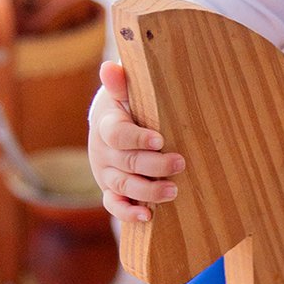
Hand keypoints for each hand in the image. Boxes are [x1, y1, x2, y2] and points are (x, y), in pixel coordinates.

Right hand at [89, 61, 183, 222]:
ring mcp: (106, 173)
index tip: (159, 140)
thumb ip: (121, 83)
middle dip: (153, 166)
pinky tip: (147, 216)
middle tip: (179, 163)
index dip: (137, 139)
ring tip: (172, 191)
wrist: (112, 125)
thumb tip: (110, 67)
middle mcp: (104, 152)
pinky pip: (114, 206)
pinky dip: (128, 213)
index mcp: (107, 126)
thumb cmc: (127, 106)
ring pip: (123, 186)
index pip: (118, 135)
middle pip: (126, 163)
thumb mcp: (124, 92)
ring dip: (148, 191)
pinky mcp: (110, 190)